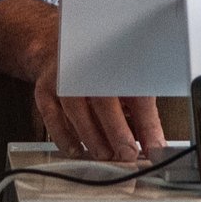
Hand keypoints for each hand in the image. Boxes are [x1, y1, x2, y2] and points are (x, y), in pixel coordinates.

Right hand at [0, 0, 162, 164]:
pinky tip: (77, 149)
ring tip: (105, 155)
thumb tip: (155, 145)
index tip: (154, 147)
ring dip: (92, 136)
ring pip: (76, 107)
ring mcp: (65, 76)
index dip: (147, 124)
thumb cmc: (97, 69)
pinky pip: (51, 114)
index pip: (138, 93)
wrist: (55, 46)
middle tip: (128, 154)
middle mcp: (90, 65)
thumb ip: (142, 114)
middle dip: (117, 132)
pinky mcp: (45, 89)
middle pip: (104, 98)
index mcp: (119, 61)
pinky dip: (64, 136)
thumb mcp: (126, 83)